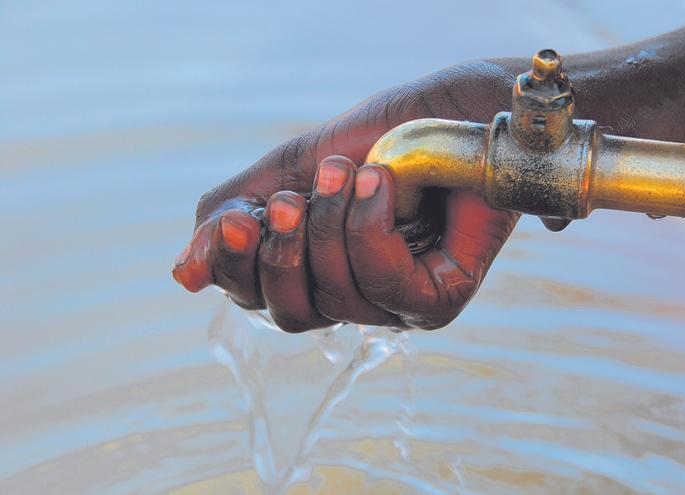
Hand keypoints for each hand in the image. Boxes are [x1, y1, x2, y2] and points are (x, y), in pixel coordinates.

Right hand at [172, 61, 521, 330]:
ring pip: (337, 299)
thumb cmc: (378, 139)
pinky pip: (387, 290)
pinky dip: (372, 231)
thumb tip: (181, 279)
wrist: (450, 110)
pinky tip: (383, 186)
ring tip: (351, 173)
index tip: (241, 215)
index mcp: (311, 269)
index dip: (237, 263)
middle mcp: (351, 296)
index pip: (253, 297)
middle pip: (289, 315)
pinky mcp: (437, 300)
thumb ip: (233, 219)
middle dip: (283, 252)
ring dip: (333, 226)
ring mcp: (395, 305)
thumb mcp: (289, 171)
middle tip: (293, 198)